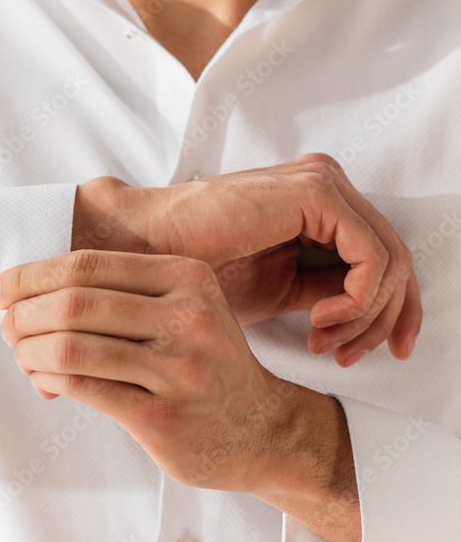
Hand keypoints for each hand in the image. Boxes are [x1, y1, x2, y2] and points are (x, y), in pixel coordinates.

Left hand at [0, 249, 345, 497]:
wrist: (261, 429)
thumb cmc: (203, 363)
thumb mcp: (183, 307)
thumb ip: (119, 291)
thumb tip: (25, 290)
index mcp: (187, 277)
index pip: (87, 265)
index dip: (31, 275)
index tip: (1, 290)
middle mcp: (188, 318)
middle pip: (73, 303)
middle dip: (23, 316)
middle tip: (7, 328)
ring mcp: (179, 370)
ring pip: (70, 348)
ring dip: (29, 351)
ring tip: (22, 356)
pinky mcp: (163, 417)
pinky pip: (81, 389)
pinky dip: (46, 381)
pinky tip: (43, 381)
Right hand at [71, 153, 420, 365]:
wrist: (145, 251)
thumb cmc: (196, 271)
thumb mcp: (277, 289)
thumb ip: (323, 292)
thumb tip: (362, 320)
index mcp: (317, 206)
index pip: (382, 259)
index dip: (387, 313)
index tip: (361, 354)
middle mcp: (326, 186)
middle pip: (396, 260)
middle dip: (385, 320)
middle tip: (352, 357)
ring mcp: (322, 184)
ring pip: (390, 260)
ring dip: (365, 317)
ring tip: (325, 342)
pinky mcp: (315, 194)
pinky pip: (371, 256)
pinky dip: (357, 300)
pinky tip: (319, 319)